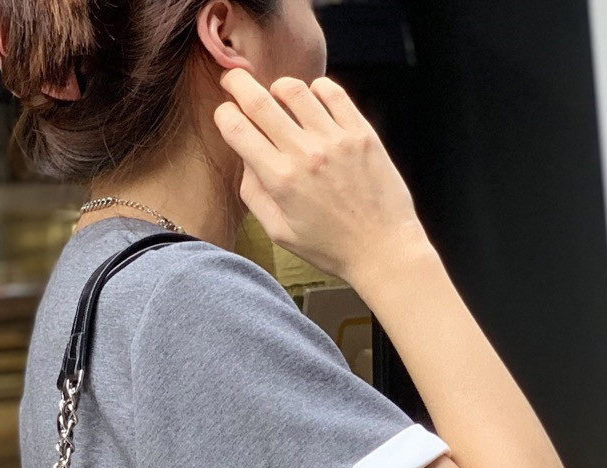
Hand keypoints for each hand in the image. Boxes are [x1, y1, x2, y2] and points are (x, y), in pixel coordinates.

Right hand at [212, 68, 429, 287]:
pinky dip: (317, 89)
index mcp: (280, 180)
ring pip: (294, 89)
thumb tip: (245, 159)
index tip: (225, 114)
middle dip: (238, 83)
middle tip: (233, 78)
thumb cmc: (331, 247)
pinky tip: (314, 101)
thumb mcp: (280, 233)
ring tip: (279, 96)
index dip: (223, 114)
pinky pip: (333, 92)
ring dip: (278, 87)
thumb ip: (255, 195)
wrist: (383, 250)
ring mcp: (335, 140)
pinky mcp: (361, 132)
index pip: (238, 129)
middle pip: (259, 101)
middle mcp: (305, 154)